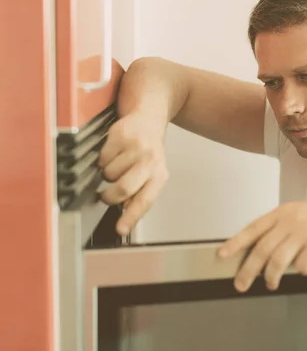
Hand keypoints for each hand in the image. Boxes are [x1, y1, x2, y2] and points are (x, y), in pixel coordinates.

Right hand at [98, 112, 168, 235]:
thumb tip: (125, 214)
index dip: (131, 217)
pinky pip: (102, 157)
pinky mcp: (121, 135)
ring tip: (117, 166)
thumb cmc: (148, 152)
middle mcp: (151, 161)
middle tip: (106, 195)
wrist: (148, 120)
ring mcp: (136, 147)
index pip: (145, 201)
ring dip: (107, 174)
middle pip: (124, 188)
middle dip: (110, 196)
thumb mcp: (152, 174)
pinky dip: (103, 159)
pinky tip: (113, 154)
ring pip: (109, 173)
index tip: (120, 229)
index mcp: (159, 176)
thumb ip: (140, 194)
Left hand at [218, 198, 306, 291]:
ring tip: (270, 284)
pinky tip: (303, 271)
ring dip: (271, 276)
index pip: (253, 228)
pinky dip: (300, 271)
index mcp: (284, 211)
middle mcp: (292, 220)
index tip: (223, 255)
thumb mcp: (301, 213)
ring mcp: (306, 232)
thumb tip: (258, 247)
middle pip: (262, 249)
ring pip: (278, 260)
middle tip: (241, 284)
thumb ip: (281, 225)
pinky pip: (302, 265)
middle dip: (248, 270)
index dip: (236, 243)